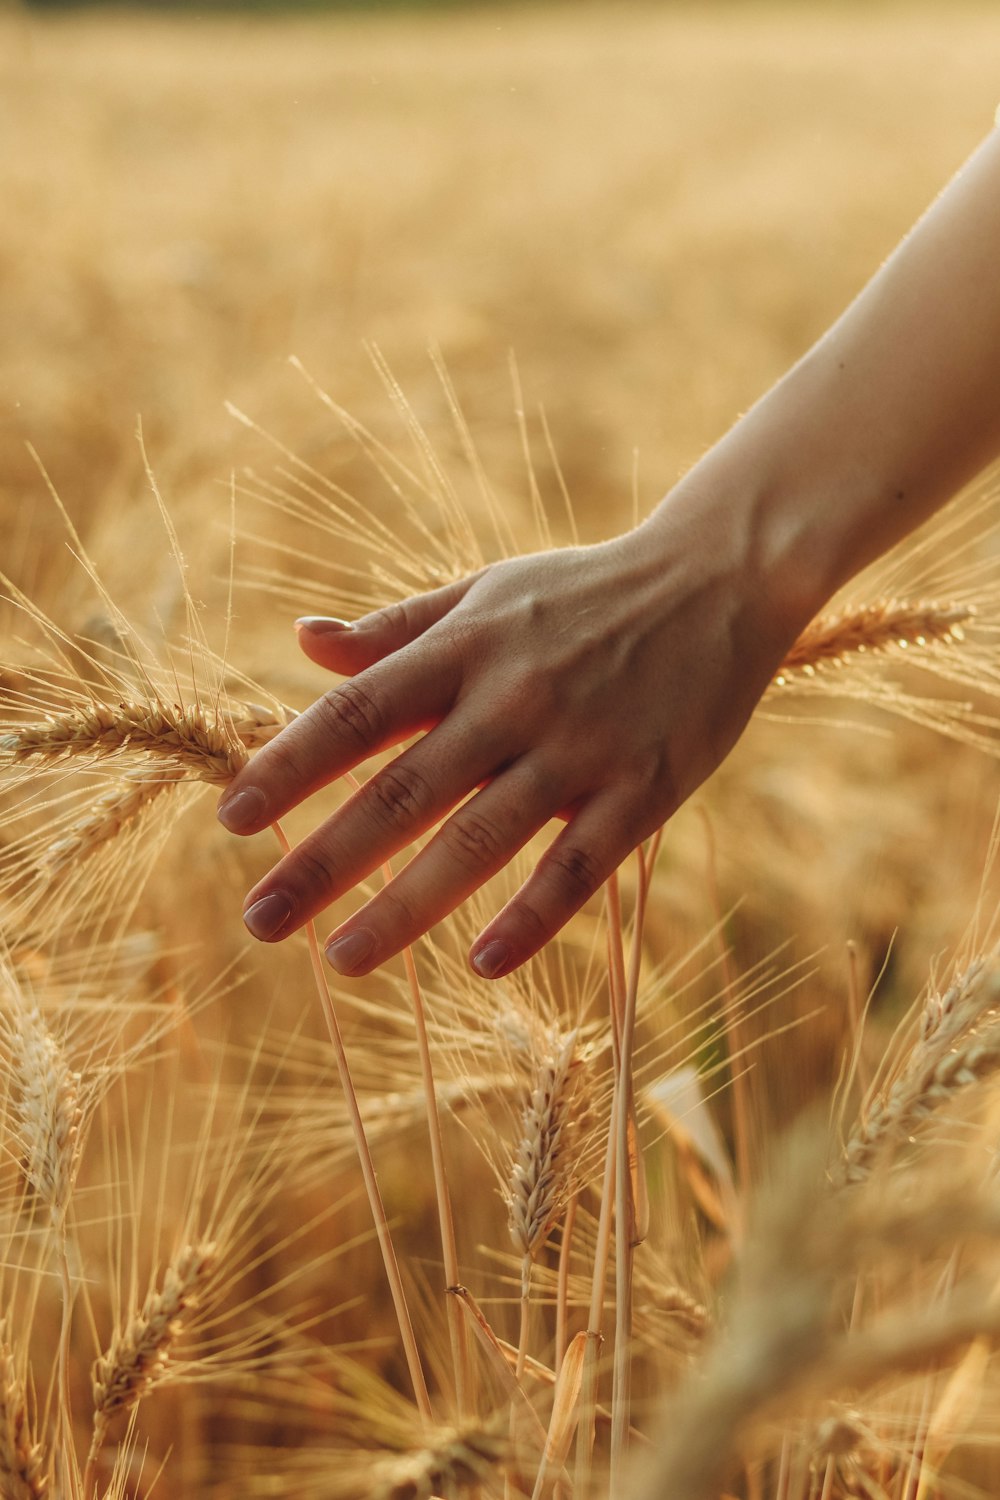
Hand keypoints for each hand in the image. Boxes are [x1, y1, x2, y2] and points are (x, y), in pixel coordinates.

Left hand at [217, 500, 792, 978]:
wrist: (719, 578)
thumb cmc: (584, 592)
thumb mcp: (486, 591)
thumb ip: (395, 627)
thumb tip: (301, 641)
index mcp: (466, 646)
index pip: (359, 711)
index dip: (290, 765)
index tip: (231, 820)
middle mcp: (514, 697)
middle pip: (403, 790)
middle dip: (324, 860)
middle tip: (259, 921)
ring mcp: (581, 746)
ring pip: (481, 839)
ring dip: (406, 906)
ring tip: (340, 960)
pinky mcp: (645, 787)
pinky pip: (581, 864)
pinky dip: (533, 915)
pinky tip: (483, 964)